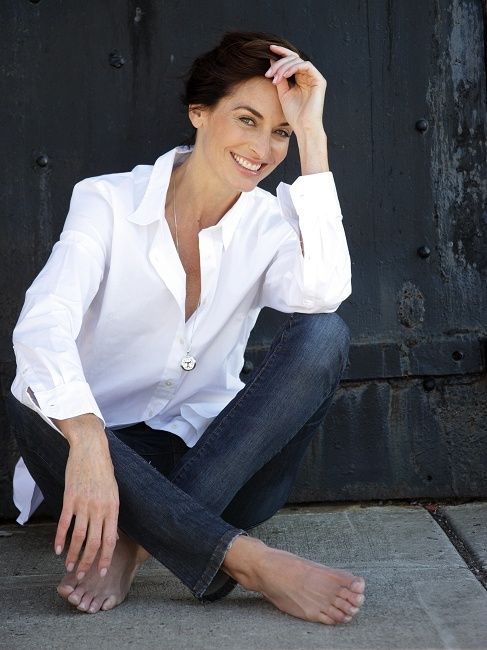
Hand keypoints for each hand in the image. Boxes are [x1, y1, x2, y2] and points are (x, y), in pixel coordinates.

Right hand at [53, 417, 118, 578]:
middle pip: (94, 542)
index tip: (100, 572)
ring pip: (78, 537)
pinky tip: (57, 549)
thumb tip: (112, 538)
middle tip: (81, 575)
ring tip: (68, 566)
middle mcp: (99, 508)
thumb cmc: (104, 471)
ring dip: (73, 555)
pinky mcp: (70, 498)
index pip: (110, 540)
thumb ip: (112, 515)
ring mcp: (84, 503)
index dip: (105, 558)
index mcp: (113, 507)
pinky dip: (59, 538)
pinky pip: (64, 523)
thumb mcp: (114, 493)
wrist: (91, 450)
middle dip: (87, 562)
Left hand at [265, 44, 326, 133]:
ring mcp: (315, 77)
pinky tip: (284, 75)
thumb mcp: (282, 93)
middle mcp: (308, 76)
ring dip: (284, 67)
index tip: (269, 49)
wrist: (304, 127)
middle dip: (279, 63)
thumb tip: (272, 60)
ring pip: (298, 61)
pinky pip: (306, 66)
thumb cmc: (294, 114)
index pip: (291, 61)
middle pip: (294, 59)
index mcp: (301, 78)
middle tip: (269, 73)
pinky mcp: (319, 80)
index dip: (281, 53)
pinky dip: (293, 68)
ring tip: (275, 77)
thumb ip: (279, 77)